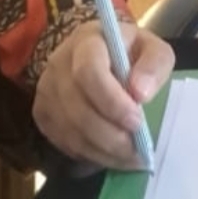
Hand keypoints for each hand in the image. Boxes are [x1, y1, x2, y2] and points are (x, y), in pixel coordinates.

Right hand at [33, 20, 173, 171]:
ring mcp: (46, 90)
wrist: (105, 56)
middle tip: (138, 150)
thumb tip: (141, 92)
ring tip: (132, 158)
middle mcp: (59, 64)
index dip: (112, 101)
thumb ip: (154, 64)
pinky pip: (63, 141)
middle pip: (77, 107)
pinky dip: (90, 154)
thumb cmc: (132, 53)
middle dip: (110, 134)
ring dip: (103, 150)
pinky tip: (113, 155)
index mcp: (87, 40)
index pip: (88, 71)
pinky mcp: (43, 114)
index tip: (137, 121)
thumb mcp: (154, 50)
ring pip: (70, 129)